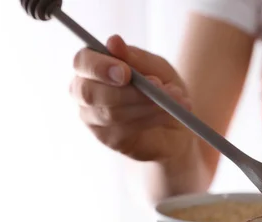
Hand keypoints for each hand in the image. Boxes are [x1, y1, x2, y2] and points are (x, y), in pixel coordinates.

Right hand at [70, 35, 193, 161]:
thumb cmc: (161, 88)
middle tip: (156, 86)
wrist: (178, 123)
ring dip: (147, 103)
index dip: (100, 67)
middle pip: (90, 92)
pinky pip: (126, 129)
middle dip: (125, 91)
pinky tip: (169, 113)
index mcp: (92, 66)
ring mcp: (94, 118)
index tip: (125, 71)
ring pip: (112, 112)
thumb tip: (113, 42)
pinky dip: (151, 118)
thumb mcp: (156, 68)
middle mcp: (85, 92)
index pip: (83, 62)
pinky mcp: (109, 138)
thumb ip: (136, 57)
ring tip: (175, 97)